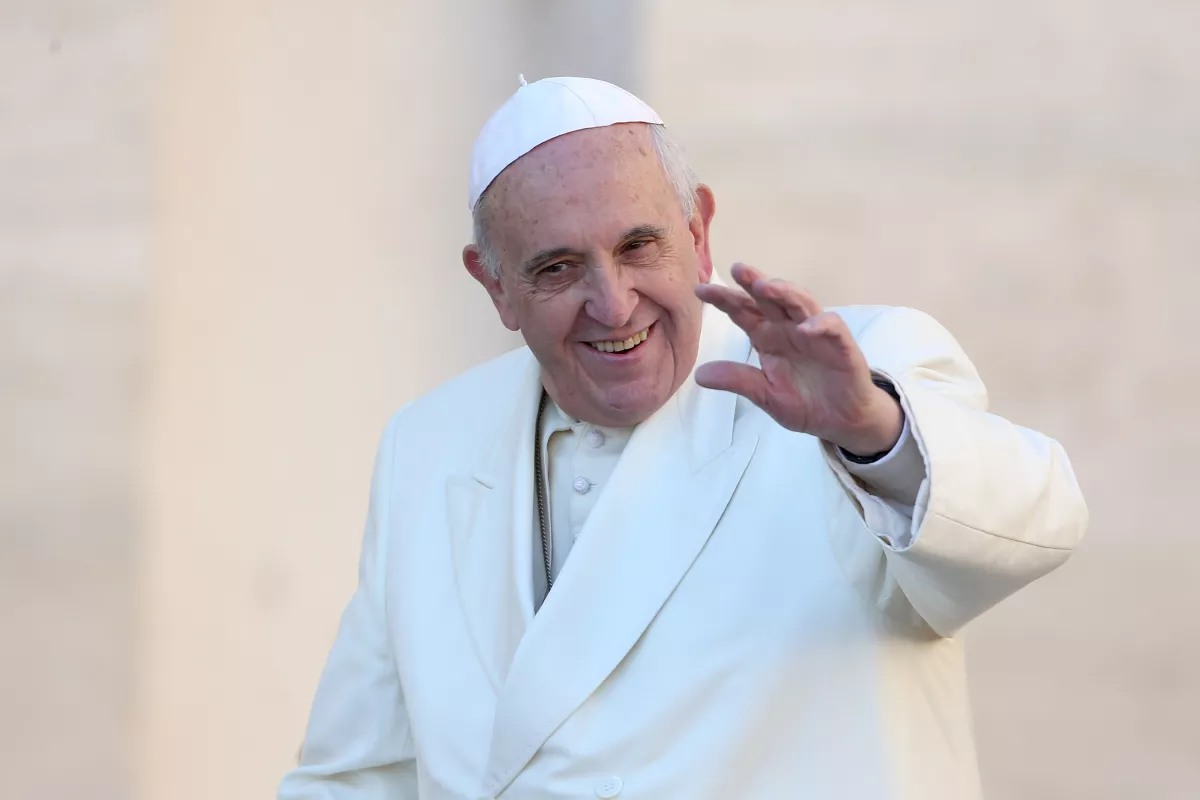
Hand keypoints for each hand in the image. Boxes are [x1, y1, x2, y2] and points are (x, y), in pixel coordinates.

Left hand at [694, 263, 902, 455]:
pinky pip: (832, 327)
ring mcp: (816, 333)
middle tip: (738, 268)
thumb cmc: (805, 402)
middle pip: (770, 298)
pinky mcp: (841, 344)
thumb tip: (699, 375)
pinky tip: (804, 327)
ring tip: (764, 285)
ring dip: (784, 292)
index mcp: (768, 337)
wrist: (841, 421)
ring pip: (800, 302)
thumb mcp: (765, 395)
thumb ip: (738, 381)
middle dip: (754, 281)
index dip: (724, 299)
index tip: (700, 290)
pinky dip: (820, 324)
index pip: (744, 311)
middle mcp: (789, 328)